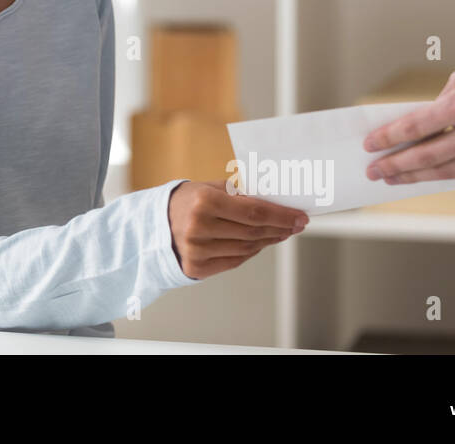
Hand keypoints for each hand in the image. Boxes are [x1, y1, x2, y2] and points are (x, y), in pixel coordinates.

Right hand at [167, 180, 308, 279]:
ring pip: (247, 248)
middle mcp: (199, 227)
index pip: (254, 211)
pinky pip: (235, 260)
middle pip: (253, 232)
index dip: (281, 216)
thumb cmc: (188, 201)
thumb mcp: (210, 188)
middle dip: (280, 228)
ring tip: (281, 232)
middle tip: (297, 225)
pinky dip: (252, 251)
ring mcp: (197, 250)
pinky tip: (261, 242)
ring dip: (268, 240)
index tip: (300, 217)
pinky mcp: (197, 267)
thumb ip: (240, 196)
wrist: (155, 223)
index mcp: (204, 201)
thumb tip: (278, 205)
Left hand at [361, 34, 454, 182]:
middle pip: (426, 157)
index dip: (388, 139)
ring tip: (392, 178)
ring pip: (447, 171)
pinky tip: (427, 174)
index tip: (368, 146)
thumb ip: (439, 106)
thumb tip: (417, 130)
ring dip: (416, 176)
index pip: (414, 129)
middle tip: (372, 171)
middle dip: (395, 165)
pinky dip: (446, 173)